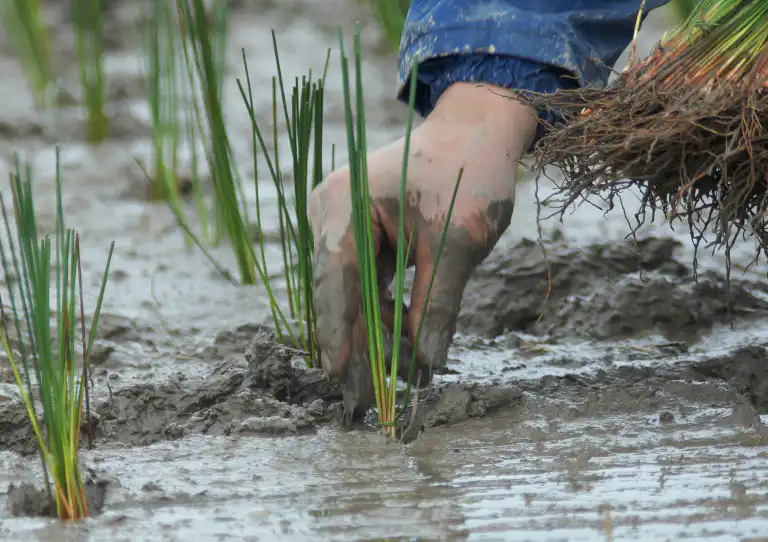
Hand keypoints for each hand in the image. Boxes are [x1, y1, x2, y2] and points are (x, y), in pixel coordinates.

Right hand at [308, 82, 537, 415]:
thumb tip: (427, 363)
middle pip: (338, 292)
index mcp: (344, 205)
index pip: (335, 283)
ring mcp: (340, 219)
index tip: (342, 381)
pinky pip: (362, 278)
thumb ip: (437, 303)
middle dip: (358, 341)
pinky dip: (381, 308)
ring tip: (399, 370)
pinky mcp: (357, 229)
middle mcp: (330, 212)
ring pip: (349, 290)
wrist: (476, 129)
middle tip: (371, 392)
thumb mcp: (457, 241)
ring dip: (373, 329)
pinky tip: (401, 337)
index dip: (339, 336)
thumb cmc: (468, 172)